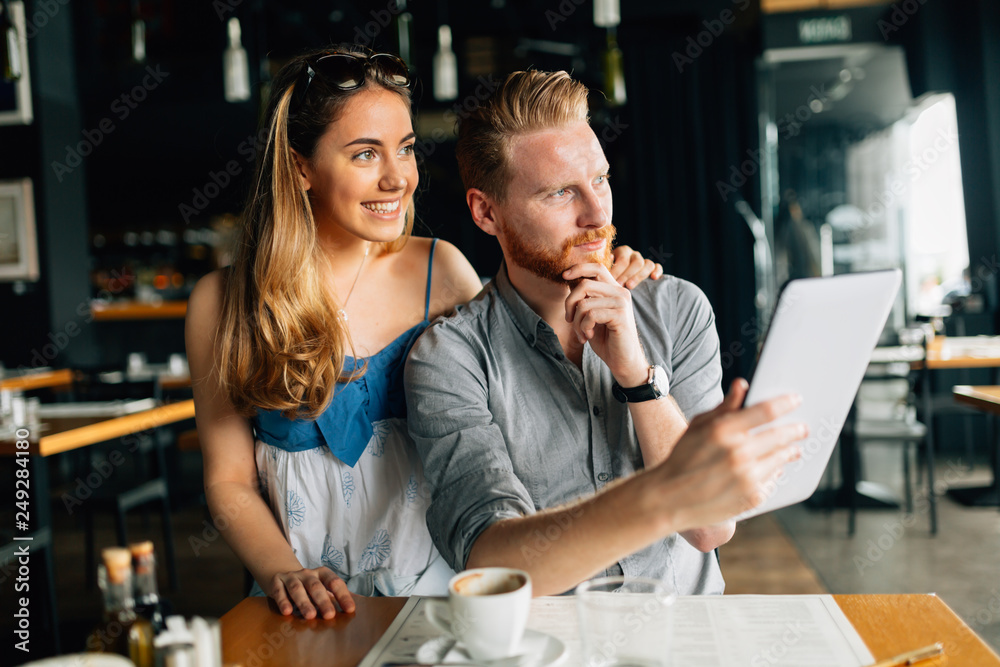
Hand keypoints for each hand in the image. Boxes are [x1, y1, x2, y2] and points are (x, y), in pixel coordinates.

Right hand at [268, 567, 354, 619]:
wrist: (280, 573)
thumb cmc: (307, 586)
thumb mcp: (320, 587)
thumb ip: (332, 596)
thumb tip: (350, 610)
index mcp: (321, 574)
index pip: (334, 582)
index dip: (343, 595)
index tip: (350, 609)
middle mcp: (307, 573)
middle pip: (316, 586)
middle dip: (323, 601)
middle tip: (330, 615)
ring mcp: (291, 577)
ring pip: (297, 588)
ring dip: (304, 602)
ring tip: (310, 615)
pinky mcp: (276, 582)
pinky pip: (279, 591)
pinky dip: (283, 601)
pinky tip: (287, 611)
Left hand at [563, 262, 647, 384]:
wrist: (623, 361)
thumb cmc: (606, 339)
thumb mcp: (592, 315)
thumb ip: (585, 298)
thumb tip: (569, 280)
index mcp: (614, 289)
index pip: (596, 267)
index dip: (578, 268)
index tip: (564, 276)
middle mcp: (620, 292)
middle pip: (584, 284)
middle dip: (569, 303)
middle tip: (569, 320)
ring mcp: (621, 303)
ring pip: (584, 303)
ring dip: (576, 322)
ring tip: (582, 333)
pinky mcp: (620, 315)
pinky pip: (590, 315)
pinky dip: (584, 328)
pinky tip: (589, 336)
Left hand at [610, 245, 663, 288]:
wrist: (616, 283)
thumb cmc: (607, 275)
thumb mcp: (604, 269)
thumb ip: (605, 266)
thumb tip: (608, 259)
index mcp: (622, 251)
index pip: (623, 259)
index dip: (617, 270)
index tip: (610, 281)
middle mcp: (634, 254)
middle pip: (636, 262)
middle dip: (627, 275)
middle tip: (619, 285)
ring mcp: (644, 260)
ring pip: (648, 264)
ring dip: (639, 276)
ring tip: (630, 286)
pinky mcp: (652, 268)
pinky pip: (657, 266)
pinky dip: (657, 271)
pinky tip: (653, 278)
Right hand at [651, 379, 806, 530]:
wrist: (670, 498)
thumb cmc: (683, 457)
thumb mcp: (699, 426)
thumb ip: (724, 406)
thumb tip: (742, 385)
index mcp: (723, 430)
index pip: (766, 411)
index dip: (785, 403)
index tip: (796, 400)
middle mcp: (738, 453)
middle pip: (781, 435)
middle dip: (796, 430)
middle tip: (803, 428)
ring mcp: (747, 477)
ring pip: (781, 458)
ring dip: (789, 451)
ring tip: (792, 449)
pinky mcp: (752, 497)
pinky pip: (774, 479)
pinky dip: (775, 472)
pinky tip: (773, 469)